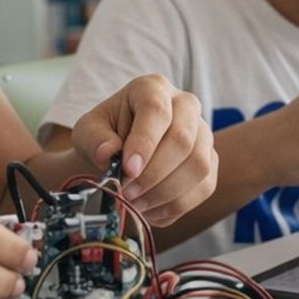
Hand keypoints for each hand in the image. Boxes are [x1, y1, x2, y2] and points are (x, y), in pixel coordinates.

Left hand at [71, 74, 215, 226]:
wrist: (120, 151)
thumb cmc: (104, 135)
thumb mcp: (88, 131)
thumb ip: (94, 139)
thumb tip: (107, 154)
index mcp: (153, 88)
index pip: (157, 111)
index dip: (144, 143)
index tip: (127, 170)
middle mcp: (186, 105)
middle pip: (183, 140)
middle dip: (153, 174)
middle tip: (127, 193)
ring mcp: (203, 133)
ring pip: (198, 166)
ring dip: (165, 193)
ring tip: (136, 204)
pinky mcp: (210, 161)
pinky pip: (204, 187)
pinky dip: (176, 205)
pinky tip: (150, 210)